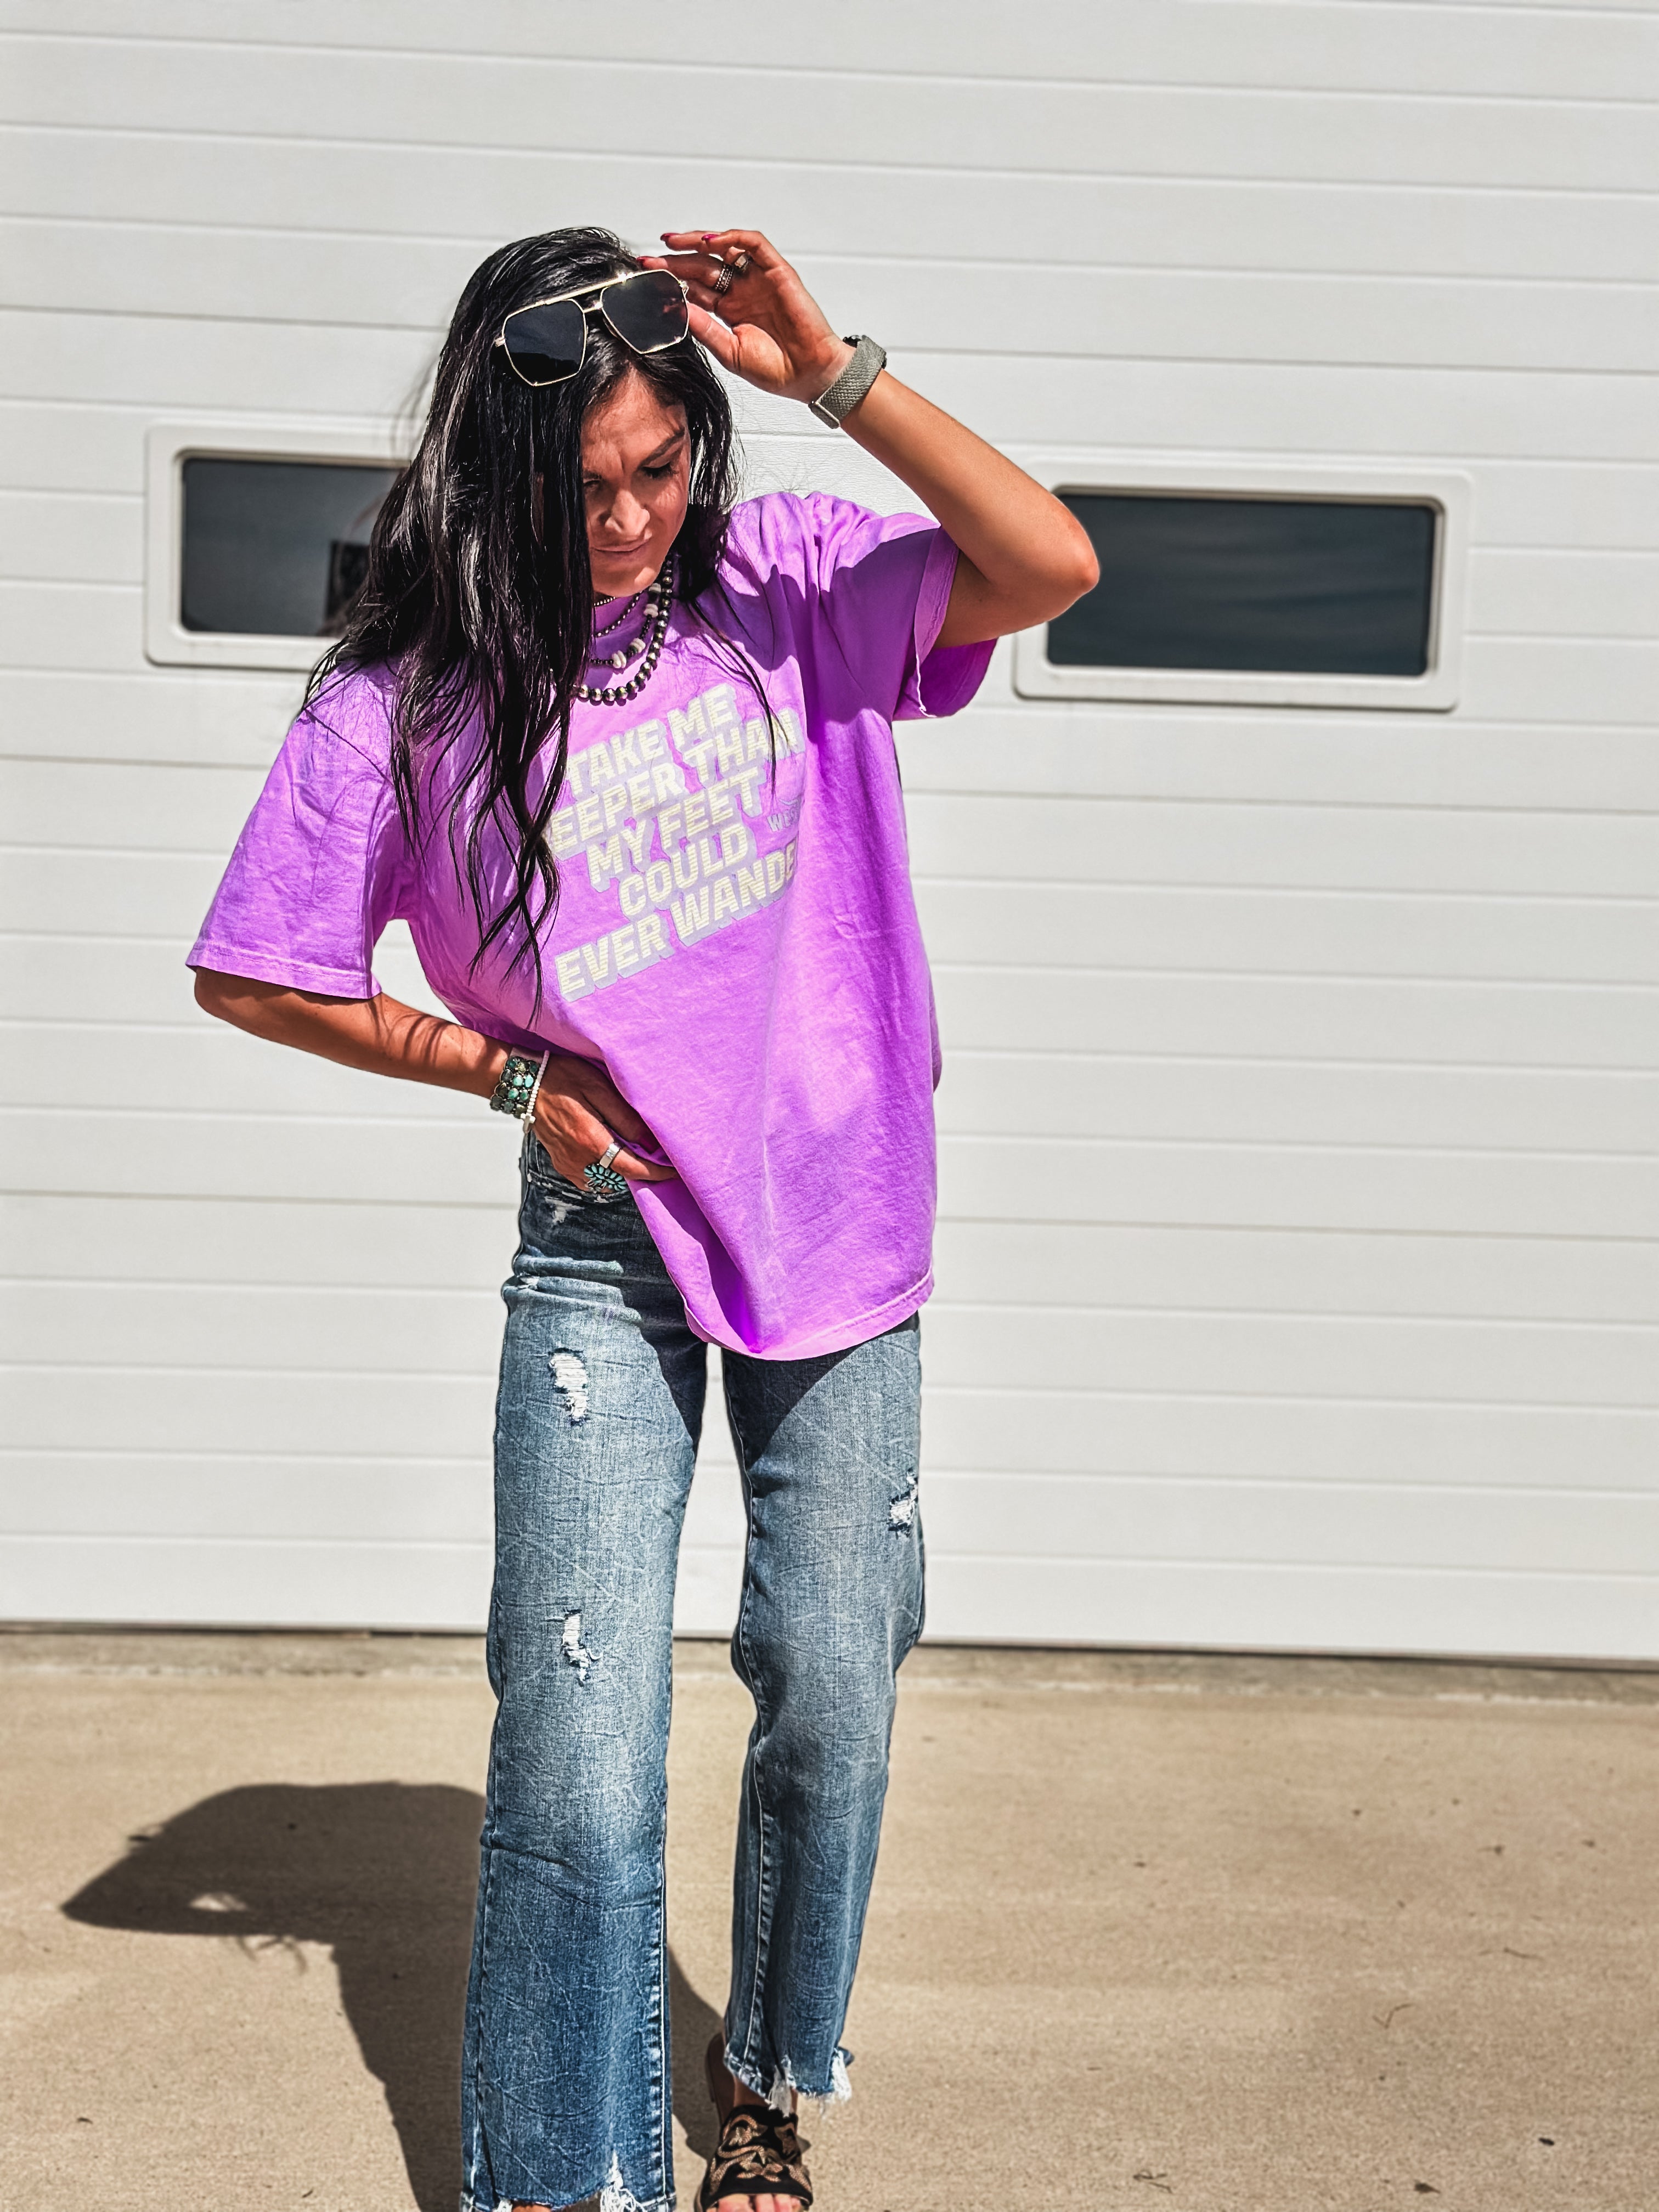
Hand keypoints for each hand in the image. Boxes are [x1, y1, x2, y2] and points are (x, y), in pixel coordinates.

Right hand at [530, 1054, 676, 1191]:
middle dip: (642, 1171)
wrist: (525, 1082)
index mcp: (591, 1141)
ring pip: (605, 1181)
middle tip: (660, 1158)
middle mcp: (578, 1159)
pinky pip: (589, 1179)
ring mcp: (568, 1164)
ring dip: (622, 1172)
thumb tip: (649, 1141)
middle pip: (621, 1178)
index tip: (675, 1171)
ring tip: (636, 1154)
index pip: (632, 1168)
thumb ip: (624, 1117)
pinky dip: (604, 1173)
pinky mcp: (561, 1163)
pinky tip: (610, 1155)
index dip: (657, 1173)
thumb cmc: (562, 1078)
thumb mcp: (599, 1088)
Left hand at [641, 229, 852, 405]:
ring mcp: (758, 280)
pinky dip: (732, 239)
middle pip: (703, 268)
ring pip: (724, 250)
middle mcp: (742, 292)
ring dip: (698, 242)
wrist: (809, 375)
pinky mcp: (777, 272)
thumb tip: (675, 306)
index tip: (648, 279)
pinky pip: (753, 245)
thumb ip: (703, 328)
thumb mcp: (729, 351)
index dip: (672, 282)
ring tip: (673, 242)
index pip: (695, 289)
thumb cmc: (776, 370)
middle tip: (651, 259)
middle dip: (676, 261)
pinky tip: (711, 242)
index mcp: (729, 312)